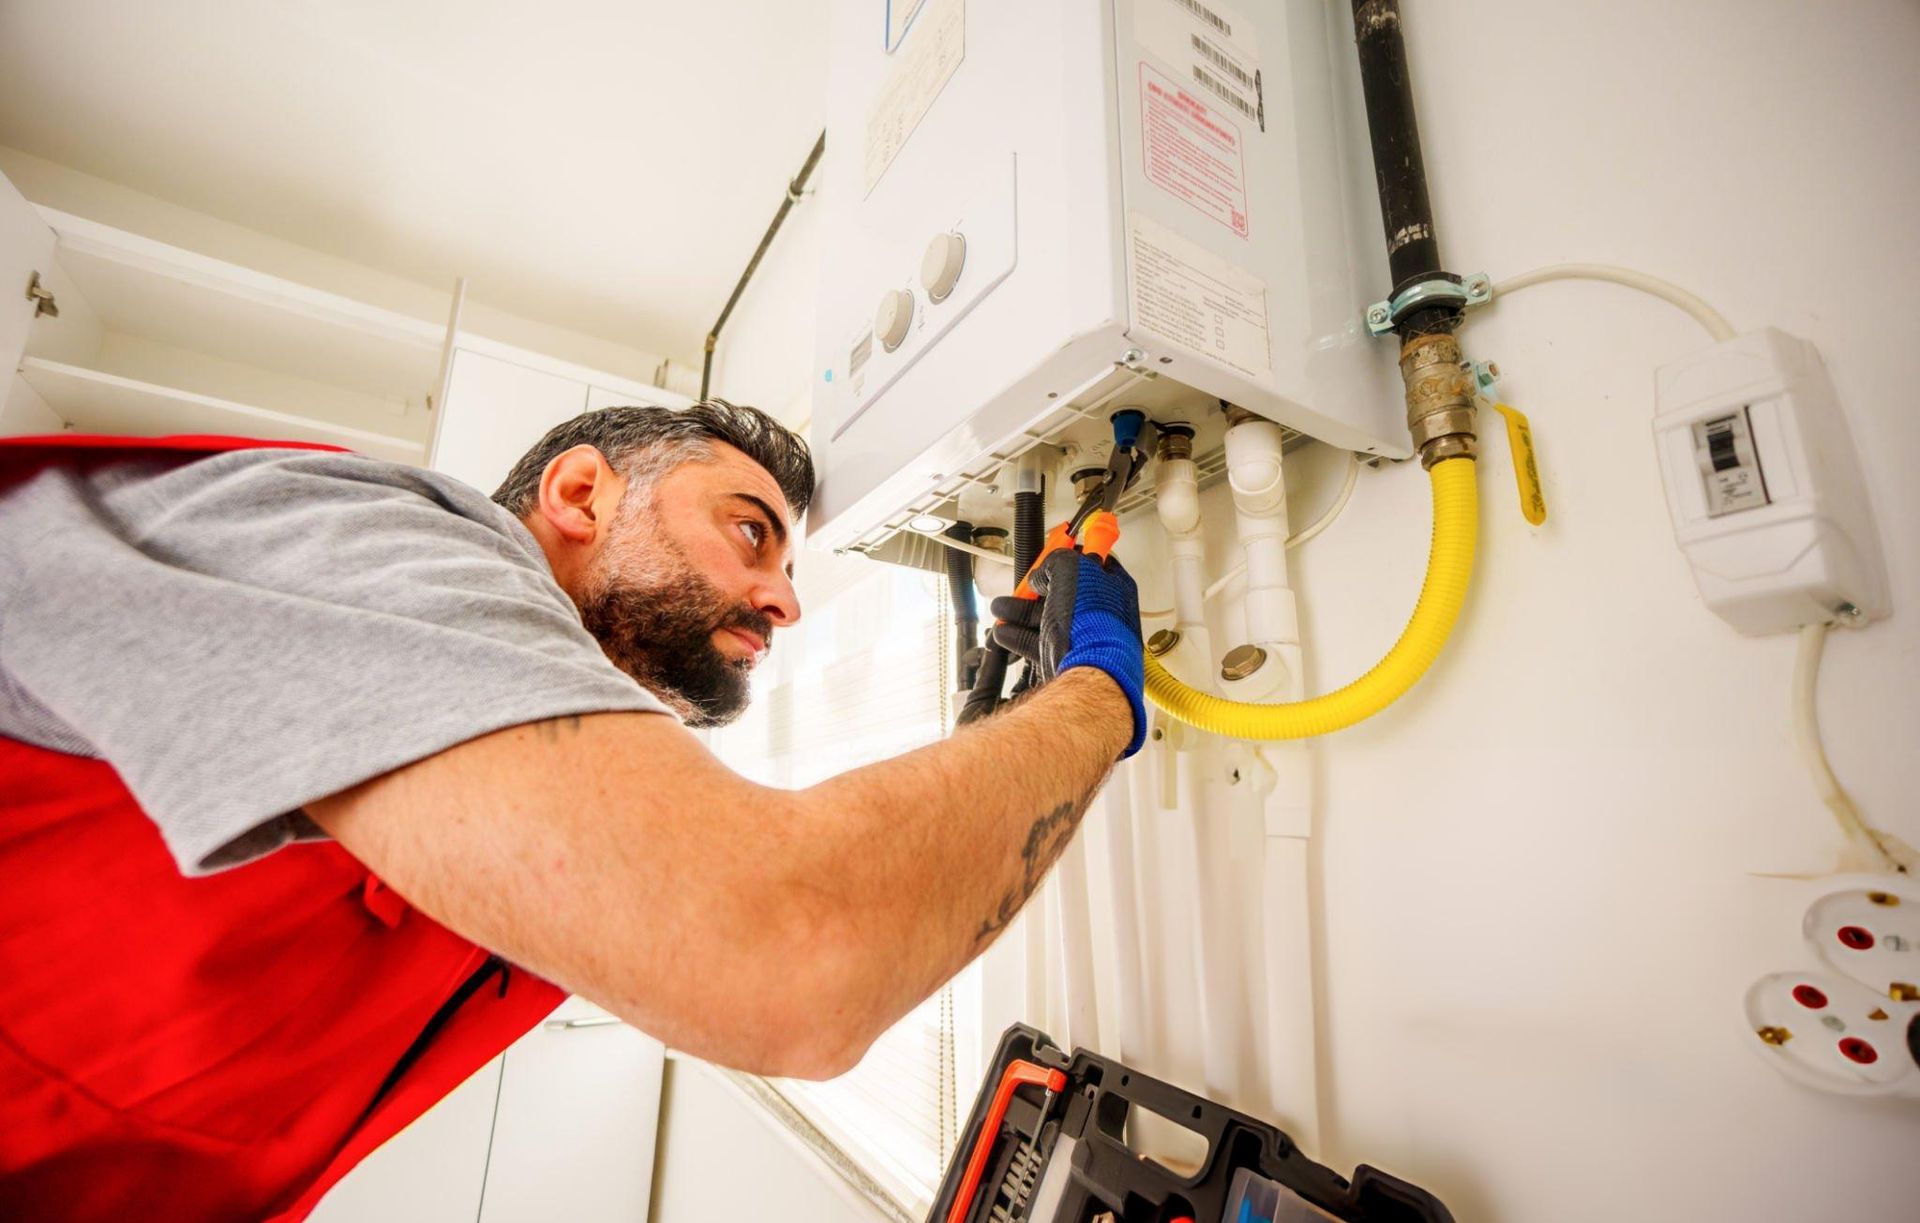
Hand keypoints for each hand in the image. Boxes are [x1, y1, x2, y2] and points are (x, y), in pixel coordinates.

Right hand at [989, 549, 1145, 756]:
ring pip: (1049, 619)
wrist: (1089, 674)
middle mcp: (1103, 613)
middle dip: (1036, 588)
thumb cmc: (1091, 623)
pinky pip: (1040, 644)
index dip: (1070, 554)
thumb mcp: (1070, 570)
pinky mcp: (1069, 659)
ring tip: (1001, 609)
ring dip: (1021, 612)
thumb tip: (1042, 575)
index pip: (1093, 561)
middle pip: (1065, 592)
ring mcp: (1086, 638)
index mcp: (1114, 587)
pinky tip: (1004, 633)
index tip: (1052, 553)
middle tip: (1022, 585)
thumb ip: (1054, 563)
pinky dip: (1020, 637)